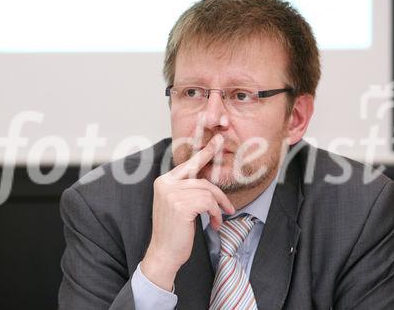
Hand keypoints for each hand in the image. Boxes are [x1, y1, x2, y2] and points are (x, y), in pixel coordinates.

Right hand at [141, 134, 234, 290]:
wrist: (164, 253)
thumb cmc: (174, 231)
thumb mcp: (178, 205)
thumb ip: (187, 189)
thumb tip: (207, 179)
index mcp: (164, 181)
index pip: (188, 164)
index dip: (205, 153)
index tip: (218, 140)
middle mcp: (166, 184)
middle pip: (201, 180)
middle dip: (219, 194)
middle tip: (230, 205)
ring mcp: (172, 194)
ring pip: (207, 192)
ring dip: (217, 208)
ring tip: (216, 221)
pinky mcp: (181, 206)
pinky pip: (208, 203)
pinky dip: (215, 214)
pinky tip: (213, 225)